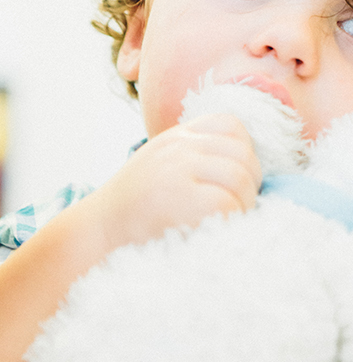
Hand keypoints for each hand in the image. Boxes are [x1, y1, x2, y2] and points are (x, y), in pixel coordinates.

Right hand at [95, 112, 261, 250]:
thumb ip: (195, 158)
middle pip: (243, 154)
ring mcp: (179, 169)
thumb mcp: (162, 168)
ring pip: (241, 178)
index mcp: (176, 137)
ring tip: (226, 222)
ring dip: (243, 205)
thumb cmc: (135, 211)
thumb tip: (247, 165)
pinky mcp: (183, 199)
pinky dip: (231, 221)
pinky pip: (228, 204)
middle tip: (235, 208)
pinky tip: (215, 232)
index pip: (231, 125)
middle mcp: (178, 147)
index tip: (232, 180)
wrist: (95, 236)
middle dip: (249, 184)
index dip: (243, 152)